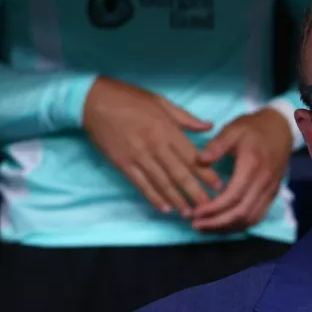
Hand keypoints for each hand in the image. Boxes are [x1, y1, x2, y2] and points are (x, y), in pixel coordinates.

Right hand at [83, 76, 221, 215]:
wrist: (93, 100)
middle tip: (208, 206)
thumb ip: (186, 118)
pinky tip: (164, 208)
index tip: (219, 186)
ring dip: (176, 200)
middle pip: (180, 174)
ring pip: (162, 183)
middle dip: (195, 192)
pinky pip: (141, 184)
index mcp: (167, 129)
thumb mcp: (161, 102)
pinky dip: (153, 198)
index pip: (192, 156)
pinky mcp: (122, 164)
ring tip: (189, 213)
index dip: (207, 174)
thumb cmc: (129, 98)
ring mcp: (138, 156)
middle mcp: (155, 145)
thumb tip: (209, 126)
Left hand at [190, 108, 292, 232]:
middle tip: (196, 225)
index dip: (213, 208)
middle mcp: (264, 182)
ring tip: (206, 227)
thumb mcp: (233, 130)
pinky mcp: (271, 195)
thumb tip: (199, 160)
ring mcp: (270, 190)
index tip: (195, 212)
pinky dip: (239, 224)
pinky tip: (223, 224)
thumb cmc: (253, 128)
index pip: (233, 196)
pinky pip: (257, 216)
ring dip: (227, 227)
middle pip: (241, 212)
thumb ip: (216, 145)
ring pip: (250, 218)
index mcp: (252, 166)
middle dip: (217, 223)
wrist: (281, 129)